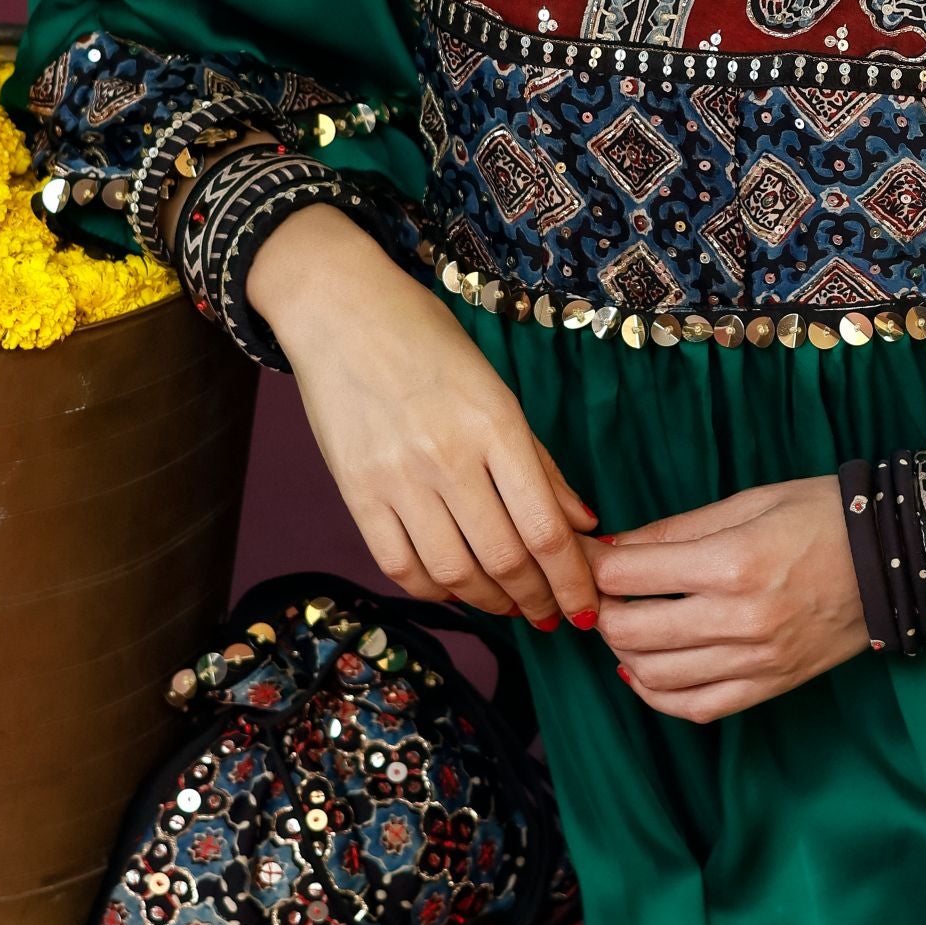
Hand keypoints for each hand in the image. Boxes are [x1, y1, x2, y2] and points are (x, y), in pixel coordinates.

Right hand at [246, 203, 598, 626]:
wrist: (340, 309)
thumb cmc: (429, 341)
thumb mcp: (498, 390)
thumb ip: (540, 462)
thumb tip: (584, 524)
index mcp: (496, 426)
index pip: (545, 528)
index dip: (572, 581)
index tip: (585, 609)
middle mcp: (448, 458)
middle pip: (504, 559)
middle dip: (537, 600)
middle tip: (551, 615)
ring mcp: (397, 479)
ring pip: (454, 572)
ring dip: (489, 602)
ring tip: (510, 607)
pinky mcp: (355, 493)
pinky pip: (399, 565)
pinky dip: (434, 589)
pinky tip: (455, 588)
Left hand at [587, 476, 868, 721]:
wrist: (895, 559)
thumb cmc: (822, 517)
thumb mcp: (748, 502)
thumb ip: (676, 530)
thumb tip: (614, 548)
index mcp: (732, 562)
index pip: (629, 574)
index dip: (594, 563)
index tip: (584, 555)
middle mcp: (740, 618)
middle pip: (630, 630)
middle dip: (600, 610)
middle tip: (599, 592)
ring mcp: (756, 660)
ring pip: (655, 675)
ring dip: (622, 652)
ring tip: (623, 626)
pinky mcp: (770, 685)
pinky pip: (696, 707)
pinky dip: (657, 696)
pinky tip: (643, 673)